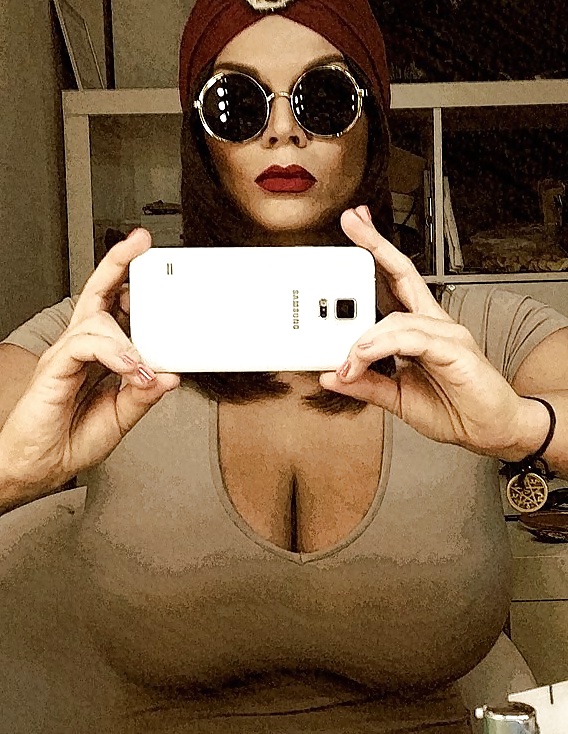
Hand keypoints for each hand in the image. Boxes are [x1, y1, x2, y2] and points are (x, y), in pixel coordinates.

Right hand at [0, 229, 179, 511]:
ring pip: (96, 318)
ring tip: (143, 366)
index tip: (150, 258)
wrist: (40, 467)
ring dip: (128, 336)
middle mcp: (80, 347)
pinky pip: (84, 345)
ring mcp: (65, 355)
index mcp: (97, 354)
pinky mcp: (55, 369)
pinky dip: (113, 353)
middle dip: (119, 264)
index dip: (128, 280)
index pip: (113, 306)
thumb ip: (144, 394)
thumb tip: (170, 375)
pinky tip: (130, 368)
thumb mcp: (122, 416)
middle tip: (141, 244)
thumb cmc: (73, 439)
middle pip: (97, 293)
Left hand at [319, 206, 535, 458]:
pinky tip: (362, 358)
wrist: (488, 430)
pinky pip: (412, 339)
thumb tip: (330, 375)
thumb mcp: (395, 397)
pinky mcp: (454, 351)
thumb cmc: (451, 408)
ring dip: (363, 340)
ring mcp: (446, 333)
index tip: (355, 228)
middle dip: (375, 245)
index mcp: (420, 327)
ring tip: (346, 365)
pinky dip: (382, 347)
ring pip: (395, 318)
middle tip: (351, 221)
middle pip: (402, 273)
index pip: (396, 279)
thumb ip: (365, 384)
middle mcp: (433, 322)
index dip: (377, 253)